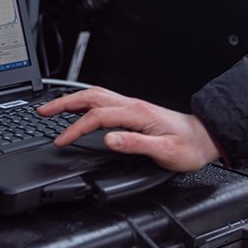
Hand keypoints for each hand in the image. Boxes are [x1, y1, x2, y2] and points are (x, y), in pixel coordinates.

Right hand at [36, 87, 220, 171]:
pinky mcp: (133, 109)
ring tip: (52, 107)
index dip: (75, 128)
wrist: (205, 138)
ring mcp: (131, 105)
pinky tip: (78, 107)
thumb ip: (136, 144)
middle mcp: (131, 105)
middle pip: (89, 97)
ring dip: (71, 99)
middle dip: (63, 103)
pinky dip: (83, 100)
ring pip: (94, 94)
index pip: (97, 117)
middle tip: (42, 110)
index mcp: (136, 114)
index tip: (61, 139)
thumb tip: (108, 139)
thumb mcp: (166, 152)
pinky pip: (102, 98)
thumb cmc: (188, 147)